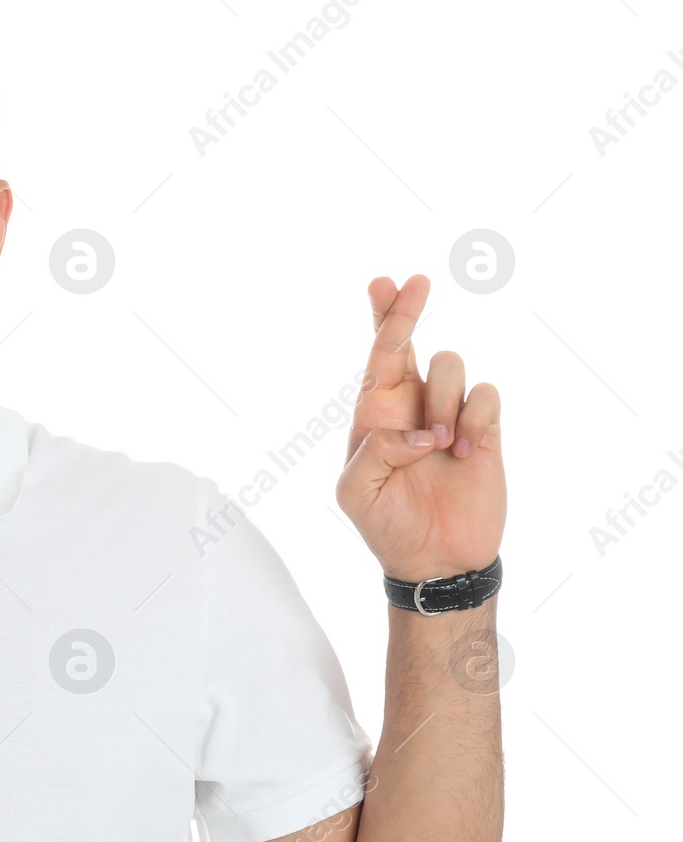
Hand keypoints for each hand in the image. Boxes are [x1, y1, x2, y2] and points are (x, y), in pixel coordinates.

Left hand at [335, 274, 504, 582]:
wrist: (437, 559)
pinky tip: (466, 453)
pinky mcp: (486, 429)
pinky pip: (485, 395)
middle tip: (415, 281)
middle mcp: (411, 405)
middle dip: (408, 309)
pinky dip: (476, 419)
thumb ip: (374, 452)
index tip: (382, 283)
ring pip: (449, 365)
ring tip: (440, 447)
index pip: (376, 356)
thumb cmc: (387, 525)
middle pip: (410, 341)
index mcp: (375, 414)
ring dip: (441, 401)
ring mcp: (450, 413)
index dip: (381, 318)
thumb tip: (418, 431)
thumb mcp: (356, 493)